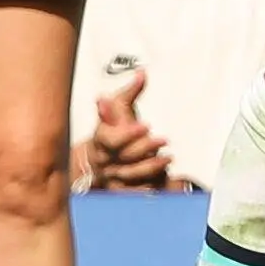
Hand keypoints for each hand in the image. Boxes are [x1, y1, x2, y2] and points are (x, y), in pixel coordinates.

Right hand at [86, 70, 171, 189]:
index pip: (111, 139)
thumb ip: (130, 93)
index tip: (146, 125)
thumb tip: (142, 73)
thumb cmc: (113, 127)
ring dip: (149, 168)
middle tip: (164, 140)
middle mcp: (105, 159)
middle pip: (124, 157)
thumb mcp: (119, 107)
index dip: (128, 134)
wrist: (96, 159)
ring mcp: (111, 175)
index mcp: (101, 139)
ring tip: (168, 159)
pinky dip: (145, 188)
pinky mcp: (120, 188)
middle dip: (144, 149)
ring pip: (129, 176)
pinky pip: (131, 192)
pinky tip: (160, 182)